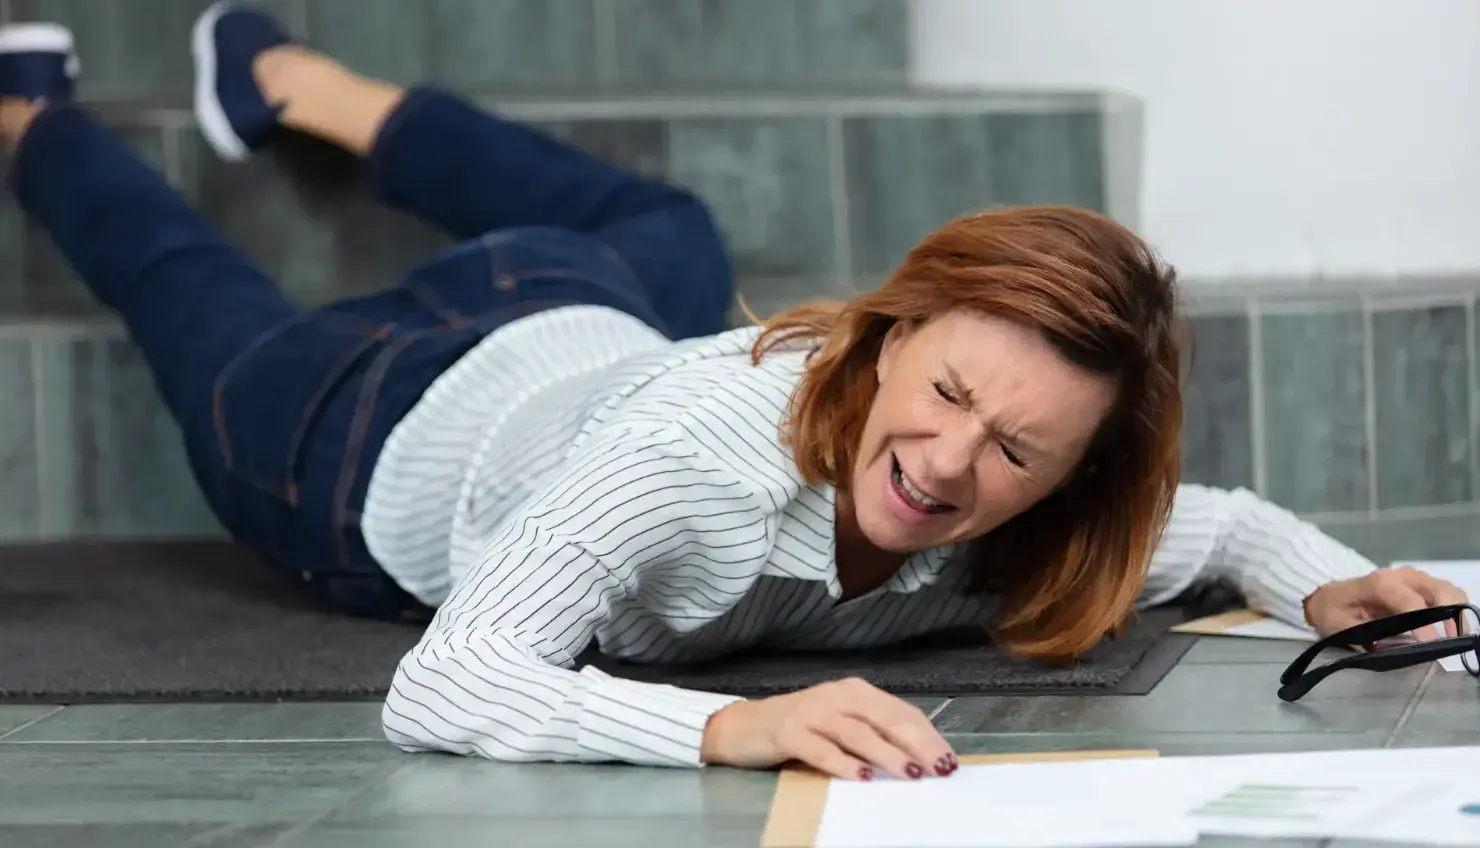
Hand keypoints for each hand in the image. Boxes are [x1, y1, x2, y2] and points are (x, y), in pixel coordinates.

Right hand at [699, 677, 957, 780]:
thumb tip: (918, 757)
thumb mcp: (839, 724)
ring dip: (886, 753)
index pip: (899, 711)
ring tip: (909, 774)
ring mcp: (811, 712)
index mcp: (854, 692)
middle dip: (916, 744)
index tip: (948, 759)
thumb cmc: (798, 728)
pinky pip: (820, 748)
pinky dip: (843, 763)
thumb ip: (872, 732)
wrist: (742, 726)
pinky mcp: (788, 732)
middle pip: (884, 718)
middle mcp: (835, 696)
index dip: (927, 735)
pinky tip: (862, 776)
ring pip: (857, 732)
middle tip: (938, 768)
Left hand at [1303, 565, 1469, 642]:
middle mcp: (1401, 576)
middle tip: (1450, 641)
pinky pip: (1446, 594)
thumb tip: (1393, 649)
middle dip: (1451, 615)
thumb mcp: (1340, 626)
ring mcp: (1414, 579)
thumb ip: (1365, 636)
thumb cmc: (1333, 610)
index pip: (1410, 602)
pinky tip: (1450, 629)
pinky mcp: (1421, 586)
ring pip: (1448, 590)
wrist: (1327, 595)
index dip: (1424, 625)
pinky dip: (1454, 610)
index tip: (1431, 646)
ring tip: (1453, 637)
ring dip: (1456, 612)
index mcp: (1379, 584)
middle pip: (1439, 590)